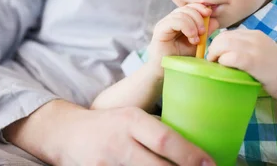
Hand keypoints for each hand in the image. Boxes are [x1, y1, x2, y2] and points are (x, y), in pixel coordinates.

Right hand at [6, 100, 214, 165]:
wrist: (66, 133)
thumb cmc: (108, 124)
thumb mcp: (131, 117)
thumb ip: (155, 129)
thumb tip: (193, 147)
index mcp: (132, 120)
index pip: (165, 139)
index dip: (190, 154)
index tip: (210, 163)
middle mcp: (120, 141)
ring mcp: (108, 162)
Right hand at [147, 4, 218, 73]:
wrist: (165, 70)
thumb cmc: (180, 58)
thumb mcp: (197, 44)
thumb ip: (205, 32)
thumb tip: (215, 21)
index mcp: (179, 20)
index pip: (190, 7)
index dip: (200, 8)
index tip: (209, 14)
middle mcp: (171, 19)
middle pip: (187, 8)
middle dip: (199, 18)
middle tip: (204, 32)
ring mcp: (164, 23)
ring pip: (182, 14)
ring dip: (194, 25)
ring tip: (196, 39)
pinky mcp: (160, 29)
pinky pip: (175, 21)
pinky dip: (186, 27)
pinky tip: (191, 38)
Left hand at [206, 28, 276, 100]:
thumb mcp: (262, 52)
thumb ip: (247, 49)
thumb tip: (225, 54)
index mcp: (256, 35)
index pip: (228, 33)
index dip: (218, 43)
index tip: (215, 55)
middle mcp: (254, 38)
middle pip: (223, 37)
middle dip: (213, 48)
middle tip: (212, 61)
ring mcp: (254, 49)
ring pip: (224, 44)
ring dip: (215, 55)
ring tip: (215, 65)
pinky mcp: (253, 61)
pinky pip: (230, 57)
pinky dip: (223, 62)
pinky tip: (224, 68)